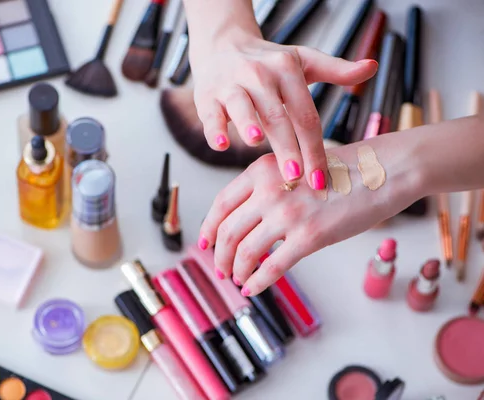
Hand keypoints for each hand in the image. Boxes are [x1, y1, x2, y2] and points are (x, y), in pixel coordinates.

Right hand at [189, 31, 377, 188]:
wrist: (224, 46)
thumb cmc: (267, 63)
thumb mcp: (303, 61)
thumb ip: (336, 70)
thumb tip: (371, 67)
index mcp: (287, 71)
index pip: (305, 115)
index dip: (314, 147)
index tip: (320, 179)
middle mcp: (259, 75)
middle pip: (277, 116)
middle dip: (287, 148)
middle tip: (297, 177)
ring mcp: (231, 84)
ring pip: (242, 107)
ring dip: (248, 124)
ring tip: (256, 143)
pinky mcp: (207, 95)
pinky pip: (211, 113)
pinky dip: (214, 128)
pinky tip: (221, 144)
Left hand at [197, 144, 420, 295]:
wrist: (383, 171)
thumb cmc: (342, 171)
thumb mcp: (293, 165)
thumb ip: (268, 187)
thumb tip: (245, 219)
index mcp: (262, 170)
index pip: (221, 204)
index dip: (208, 228)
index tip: (205, 244)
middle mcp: (269, 190)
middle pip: (228, 231)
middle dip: (220, 255)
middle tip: (221, 268)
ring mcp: (288, 213)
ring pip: (245, 251)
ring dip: (237, 270)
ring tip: (238, 279)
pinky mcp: (309, 236)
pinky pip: (272, 266)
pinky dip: (258, 282)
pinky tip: (253, 289)